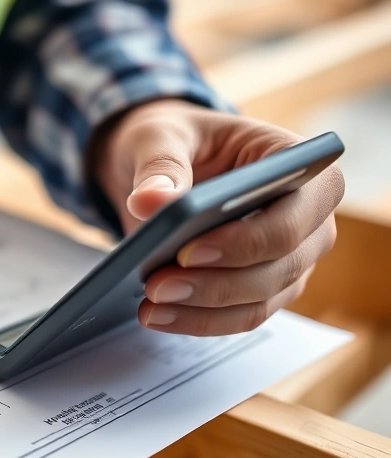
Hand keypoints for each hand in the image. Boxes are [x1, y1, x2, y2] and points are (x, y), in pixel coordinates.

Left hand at [94, 99, 343, 335]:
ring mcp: (291, 257)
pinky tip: (156, 316)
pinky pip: (240, 316)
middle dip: (215, 283)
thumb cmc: (175, 141)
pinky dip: (198, 320)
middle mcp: (308, 215)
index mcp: (295, 163)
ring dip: (204, 310)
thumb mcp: (158, 137)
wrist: (164, 167)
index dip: (246, 238)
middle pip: (279, 264)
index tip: (189, 250)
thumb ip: (159, 165)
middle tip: (156, 286)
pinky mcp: (264, 287)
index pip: (292, 211)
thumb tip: (148, 201)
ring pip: (260, 299)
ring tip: (150, 306)